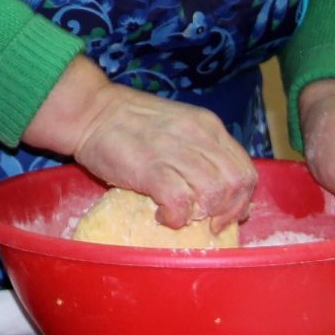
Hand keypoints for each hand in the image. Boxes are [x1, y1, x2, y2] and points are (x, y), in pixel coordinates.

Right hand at [29, 60, 255, 230]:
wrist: (90, 111)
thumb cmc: (128, 121)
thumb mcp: (177, 125)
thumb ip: (199, 149)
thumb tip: (216, 188)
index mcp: (208, 126)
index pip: (245, 168)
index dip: (242, 198)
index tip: (228, 213)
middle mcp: (198, 137)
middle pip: (236, 184)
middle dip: (229, 211)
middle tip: (210, 223)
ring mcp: (175, 152)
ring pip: (213, 194)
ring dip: (203, 214)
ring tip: (183, 215)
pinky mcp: (151, 169)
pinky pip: (180, 203)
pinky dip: (176, 218)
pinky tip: (162, 216)